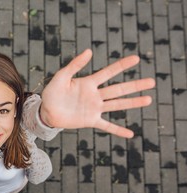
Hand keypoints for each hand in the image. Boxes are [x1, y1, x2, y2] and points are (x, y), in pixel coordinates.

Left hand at [40, 49, 155, 137]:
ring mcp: (94, 108)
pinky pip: (106, 126)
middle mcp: (95, 95)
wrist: (46, 112)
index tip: (136, 58)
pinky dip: (118, 130)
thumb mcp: (61, 77)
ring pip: (117, 105)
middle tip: (152, 81)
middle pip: (118, 89)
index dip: (121, 65)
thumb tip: (89, 51)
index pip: (108, 72)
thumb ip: (74, 65)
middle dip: (135, 85)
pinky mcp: (90, 121)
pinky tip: (130, 134)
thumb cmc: (52, 93)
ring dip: (132, 103)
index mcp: (88, 83)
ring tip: (148, 99)